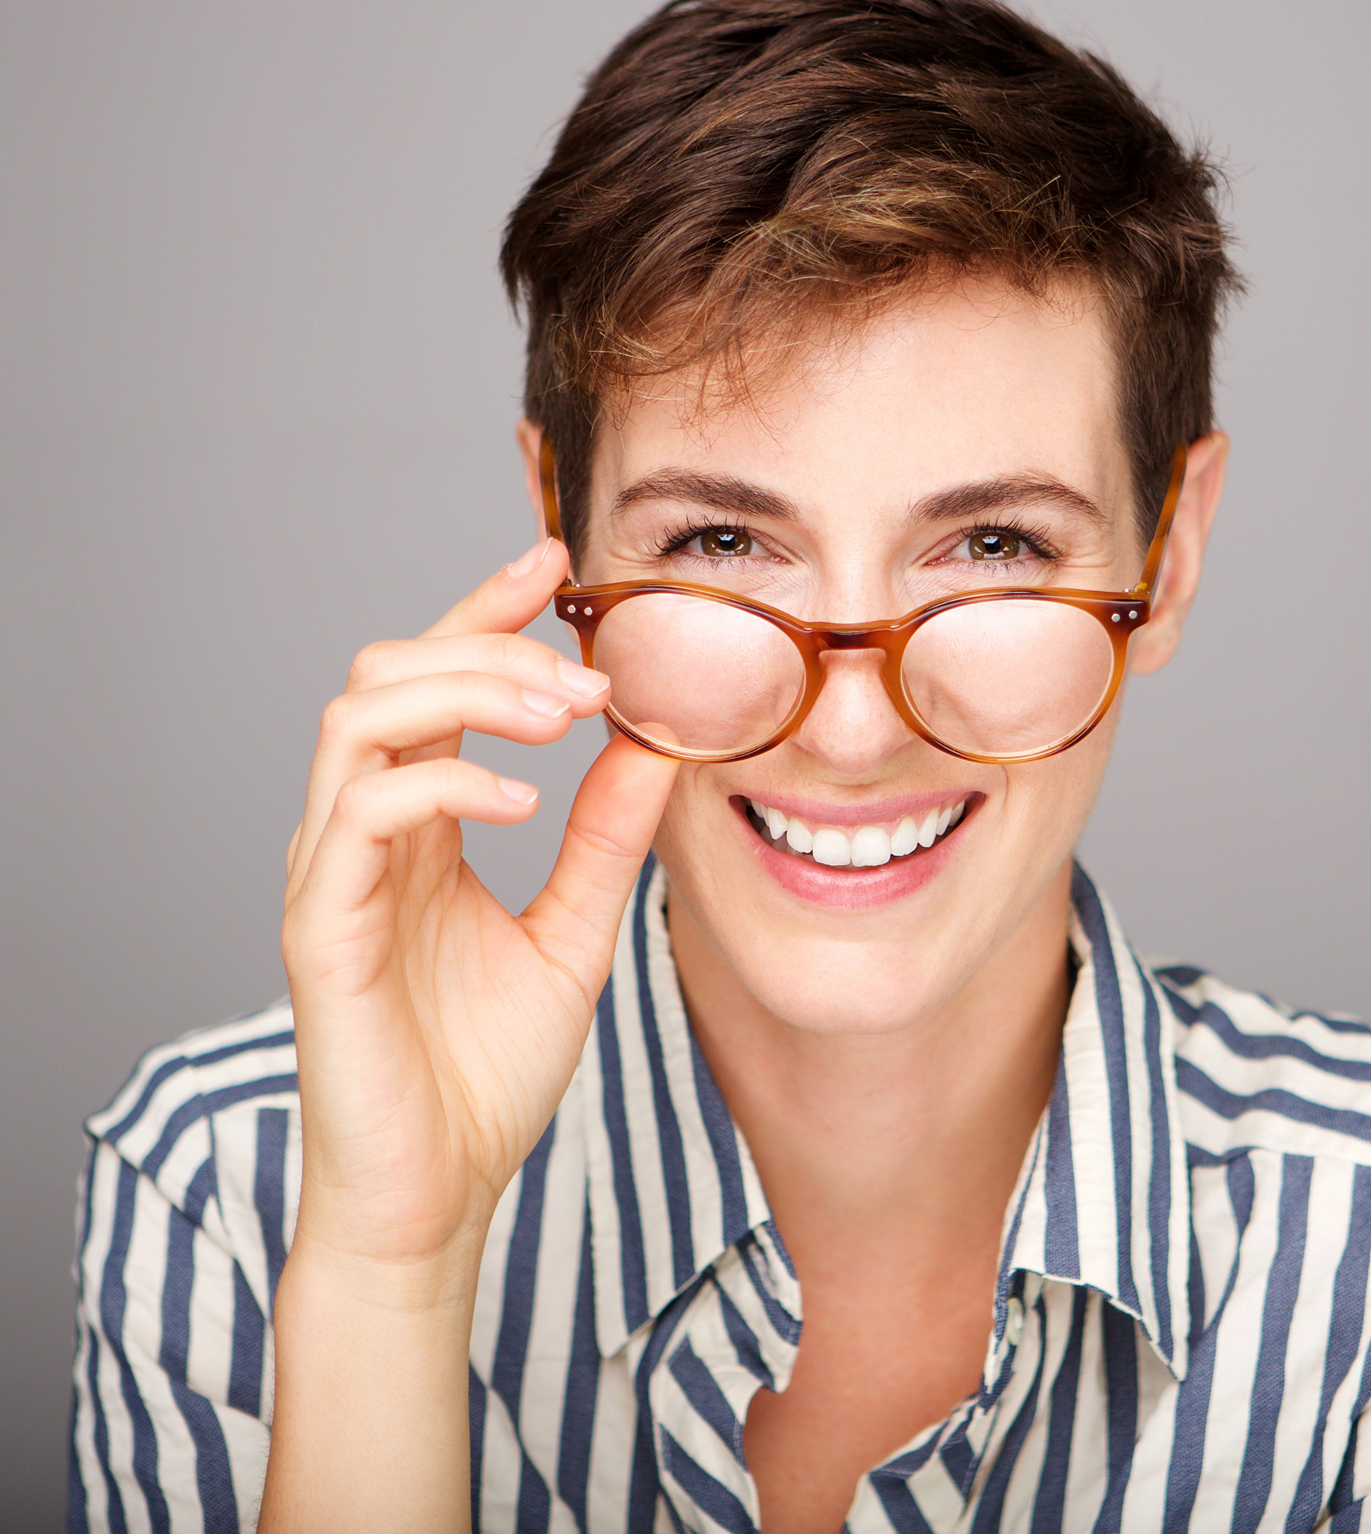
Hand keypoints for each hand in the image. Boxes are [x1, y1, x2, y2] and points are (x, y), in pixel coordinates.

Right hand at [279, 537, 678, 1288]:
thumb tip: (664, 745)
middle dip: (488, 643)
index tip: (554, 562)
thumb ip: (608, 838)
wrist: (436, 1195)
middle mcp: (362, 829)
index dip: (485, 609)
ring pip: (359, 715)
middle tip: (590, 670)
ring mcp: (333, 871)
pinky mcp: (319, 923)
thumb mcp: (573, 930)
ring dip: (468, 690)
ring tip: (566, 712)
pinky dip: (449, 780)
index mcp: (418, 824)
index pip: (435, 681)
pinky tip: (527, 800)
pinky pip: (363, 809)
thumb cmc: (486, 1071)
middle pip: (387, 670)